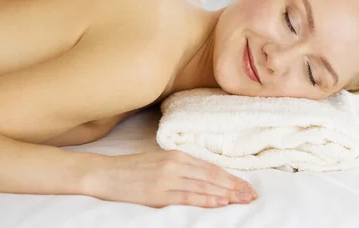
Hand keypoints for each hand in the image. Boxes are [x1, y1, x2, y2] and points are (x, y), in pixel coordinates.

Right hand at [86, 150, 257, 207]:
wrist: (105, 174)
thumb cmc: (133, 170)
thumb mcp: (161, 162)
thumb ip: (183, 168)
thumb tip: (206, 179)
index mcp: (178, 156)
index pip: (212, 168)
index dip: (232, 178)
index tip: (247, 186)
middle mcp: (176, 164)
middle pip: (212, 177)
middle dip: (235, 186)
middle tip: (253, 195)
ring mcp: (168, 178)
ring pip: (204, 186)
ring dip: (226, 194)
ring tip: (243, 199)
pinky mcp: (158, 192)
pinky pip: (187, 197)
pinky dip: (206, 199)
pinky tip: (220, 203)